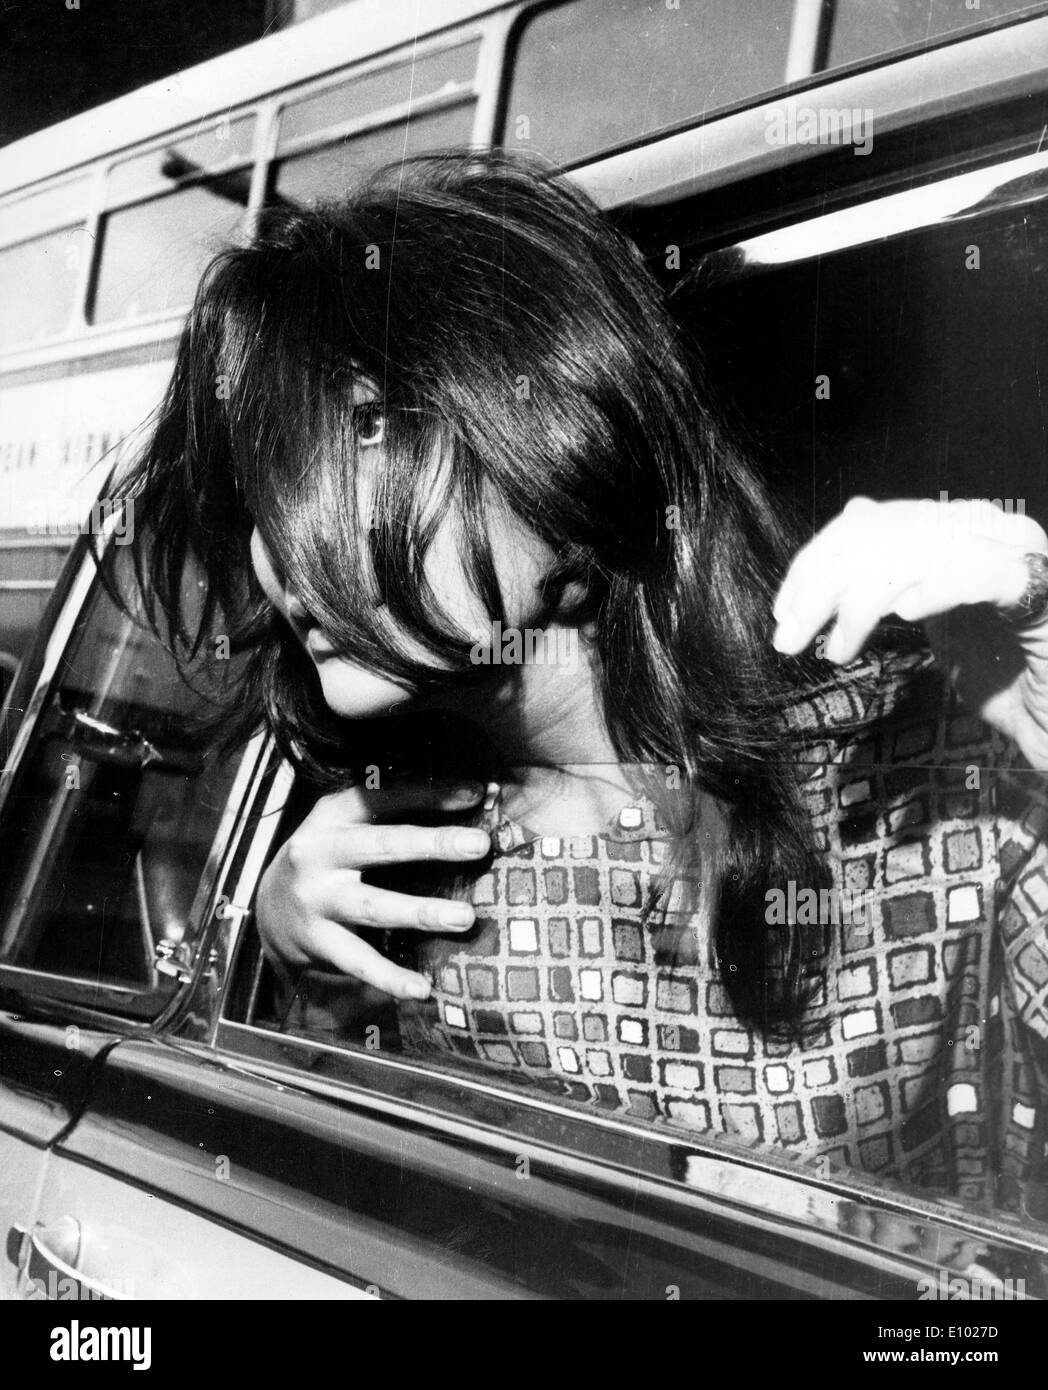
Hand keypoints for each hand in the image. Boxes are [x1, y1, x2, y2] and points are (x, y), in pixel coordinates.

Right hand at [255, 779, 489, 999]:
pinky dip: (391, 977)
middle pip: (383, 846)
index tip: (476, 794)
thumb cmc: (328, 857)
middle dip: (433, 844)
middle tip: (478, 845)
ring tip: (464, 917)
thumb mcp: (346, 823)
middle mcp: (320, 854)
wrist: (267, 908)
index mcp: (332, 816)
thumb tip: (471, 796)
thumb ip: (393, 811)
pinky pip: (359, 961)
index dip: (429, 793)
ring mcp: (317, 900)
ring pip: (374, 906)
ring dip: (421, 911)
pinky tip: (422, 989)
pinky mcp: (317, 941)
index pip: (383, 798)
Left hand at [771, 496, 1047, 766]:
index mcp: (962, 535)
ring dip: (863, 599)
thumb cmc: (1010, 682)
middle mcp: (992, 534)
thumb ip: (894, 582)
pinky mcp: (1045, 592)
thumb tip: (844, 535)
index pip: (875, 523)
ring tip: (835, 646)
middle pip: (887, 530)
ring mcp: (1022, 558)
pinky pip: (988, 573)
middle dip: (824, 582)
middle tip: (789, 634)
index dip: (819, 562)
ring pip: (922, 549)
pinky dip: (942, 585)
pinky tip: (906, 610)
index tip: (784, 612)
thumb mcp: (937, 623)